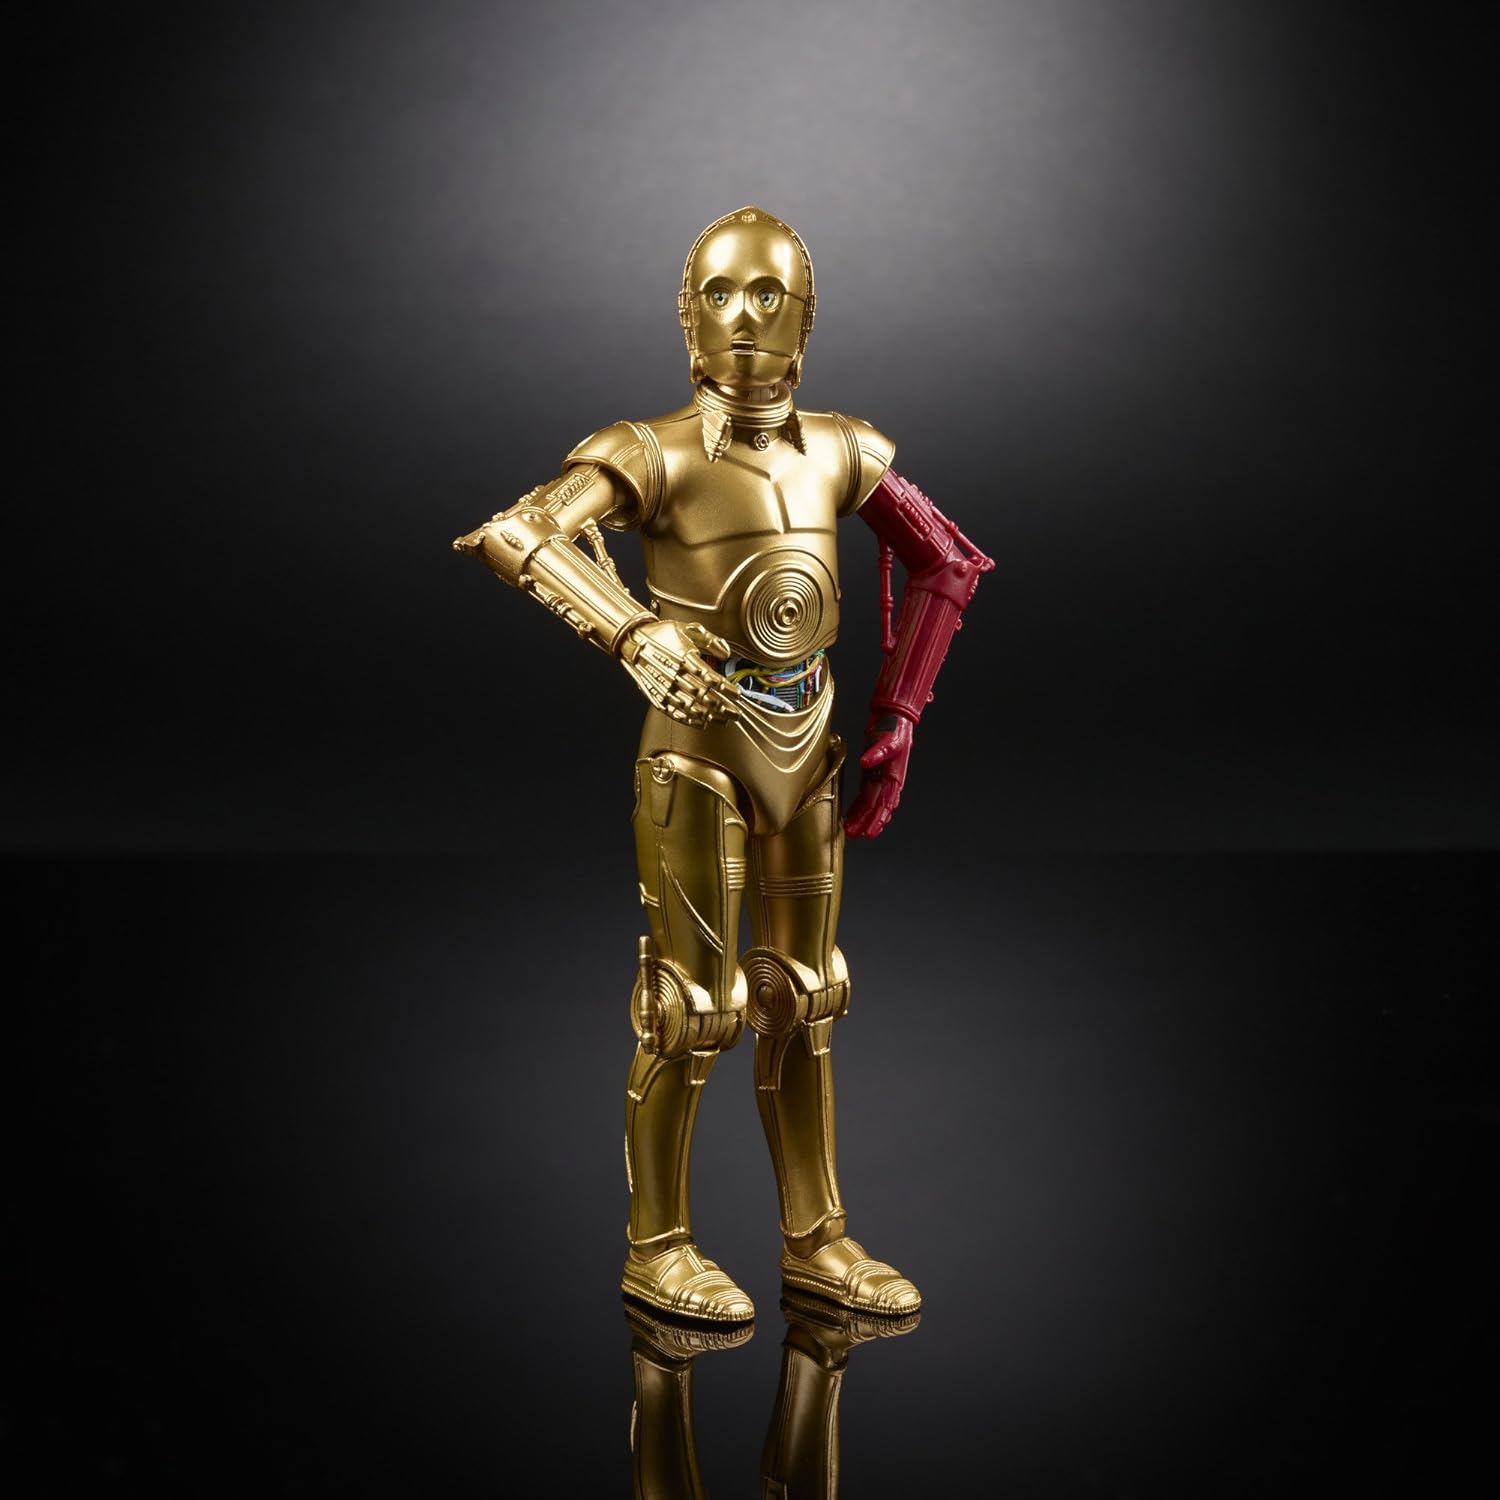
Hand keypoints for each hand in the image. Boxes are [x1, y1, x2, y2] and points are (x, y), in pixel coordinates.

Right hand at [620, 618, 740, 727]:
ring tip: (723, 720)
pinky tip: (702, 723)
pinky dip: (690, 720)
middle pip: (703, 696)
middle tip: (735, 713)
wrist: (632, 641)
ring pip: (691, 707)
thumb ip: (710, 639)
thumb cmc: (661, 634)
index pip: (710, 678)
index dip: (726, 688)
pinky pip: (675, 713)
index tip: (737, 694)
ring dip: (710, 716)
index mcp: (684, 657)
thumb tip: (726, 653)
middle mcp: (675, 675)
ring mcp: (665, 688)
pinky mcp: (656, 697)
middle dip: (723, 707)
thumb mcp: (686, 628)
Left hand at [844, 713, 913, 838]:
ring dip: (862, 818)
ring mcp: (879, 779)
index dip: (879, 818)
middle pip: (878, 807)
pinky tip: (851, 816)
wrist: (893, 717)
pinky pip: (865, 795)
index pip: (886, 802)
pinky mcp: (871, 775)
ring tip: (851, 831)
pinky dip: (858, 807)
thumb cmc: (894, 728)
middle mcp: (888, 781)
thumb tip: (866, 761)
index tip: (871, 831)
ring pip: (870, 804)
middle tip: (856, 835)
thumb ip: (877, 752)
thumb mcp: (888, 738)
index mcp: (894, 775)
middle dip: (868, 823)